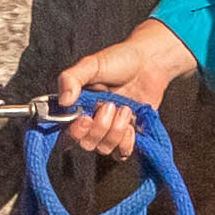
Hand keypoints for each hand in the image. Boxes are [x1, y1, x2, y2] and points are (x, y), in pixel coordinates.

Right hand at [54, 26, 195, 155]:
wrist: (150, 62)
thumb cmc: (120, 60)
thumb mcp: (91, 65)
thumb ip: (71, 79)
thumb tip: (64, 102)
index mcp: (78, 107)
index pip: (66, 133)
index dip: (74, 132)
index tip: (85, 118)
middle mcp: (92, 122)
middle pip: (86, 144)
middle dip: (99, 128)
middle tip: (109, 106)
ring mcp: (110, 130)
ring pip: (104, 149)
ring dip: (116, 131)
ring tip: (125, 108)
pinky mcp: (128, 135)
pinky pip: (122, 153)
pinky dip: (127, 142)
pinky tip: (132, 123)